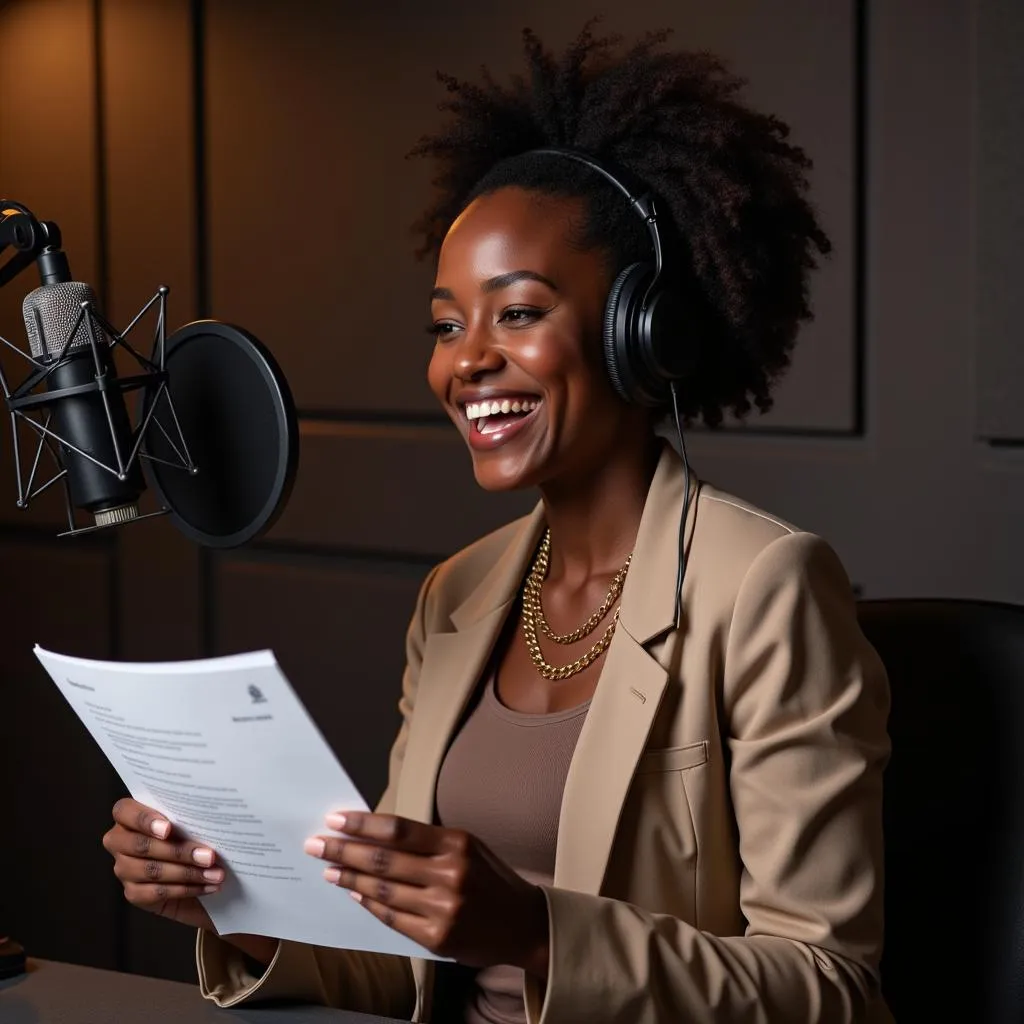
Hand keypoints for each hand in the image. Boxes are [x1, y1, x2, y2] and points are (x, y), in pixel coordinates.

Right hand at [102, 798, 221, 929]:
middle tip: (209, 856)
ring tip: (216, 874)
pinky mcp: (133, 893)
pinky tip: (207, 886)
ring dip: (188, 873)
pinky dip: (186, 889)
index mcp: (128, 817)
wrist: (189, 872)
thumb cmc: (186, 836)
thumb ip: (186, 818)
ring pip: (152, 871)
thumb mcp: (186, 823)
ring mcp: (123, 869)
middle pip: (141, 845)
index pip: (124, 811)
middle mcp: (119, 842)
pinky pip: (157, 892)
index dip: (144, 819)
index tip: (168, 829)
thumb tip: (210, 822)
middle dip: (179, 851)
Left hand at [304, 812, 549, 977]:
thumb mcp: (468, 846)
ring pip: (383, 891)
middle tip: (316, 845)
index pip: (398, 829)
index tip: (335, 820)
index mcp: (457, 843)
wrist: (524, 923)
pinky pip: (393, 918)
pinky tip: (354, 895)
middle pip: (384, 860)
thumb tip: (376, 833)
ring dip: (350, 880)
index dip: (362, 824)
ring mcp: (443, 908)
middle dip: (344, 851)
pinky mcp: (437, 937)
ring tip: (329, 871)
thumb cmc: (491, 878)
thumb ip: (427, 841)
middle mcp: (450, 874)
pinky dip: (370, 905)